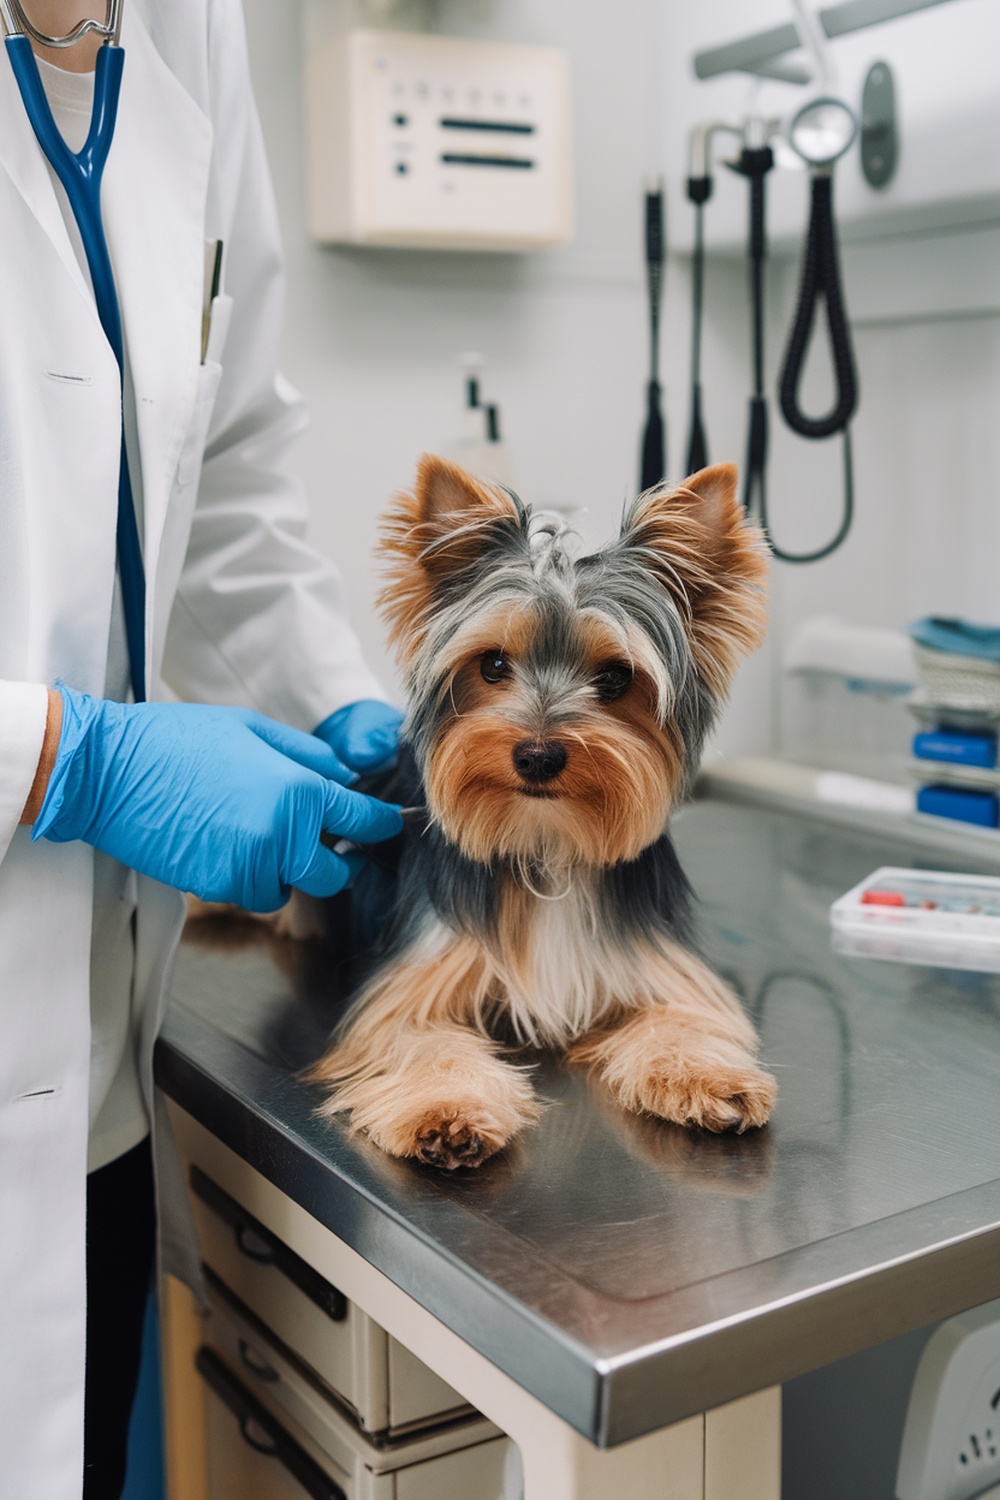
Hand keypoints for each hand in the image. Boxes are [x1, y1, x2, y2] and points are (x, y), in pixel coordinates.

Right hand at [33, 686, 402, 910]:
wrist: (109, 771)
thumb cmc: (177, 739)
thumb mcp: (252, 729)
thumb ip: (306, 756)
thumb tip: (343, 775)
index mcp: (299, 791)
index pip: (363, 821)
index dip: (382, 826)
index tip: (392, 828)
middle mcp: (283, 836)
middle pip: (334, 873)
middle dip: (330, 860)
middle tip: (316, 839)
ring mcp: (249, 867)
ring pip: (289, 887)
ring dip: (283, 870)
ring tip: (251, 832)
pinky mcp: (217, 888)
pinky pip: (252, 893)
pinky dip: (247, 878)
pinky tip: (223, 844)